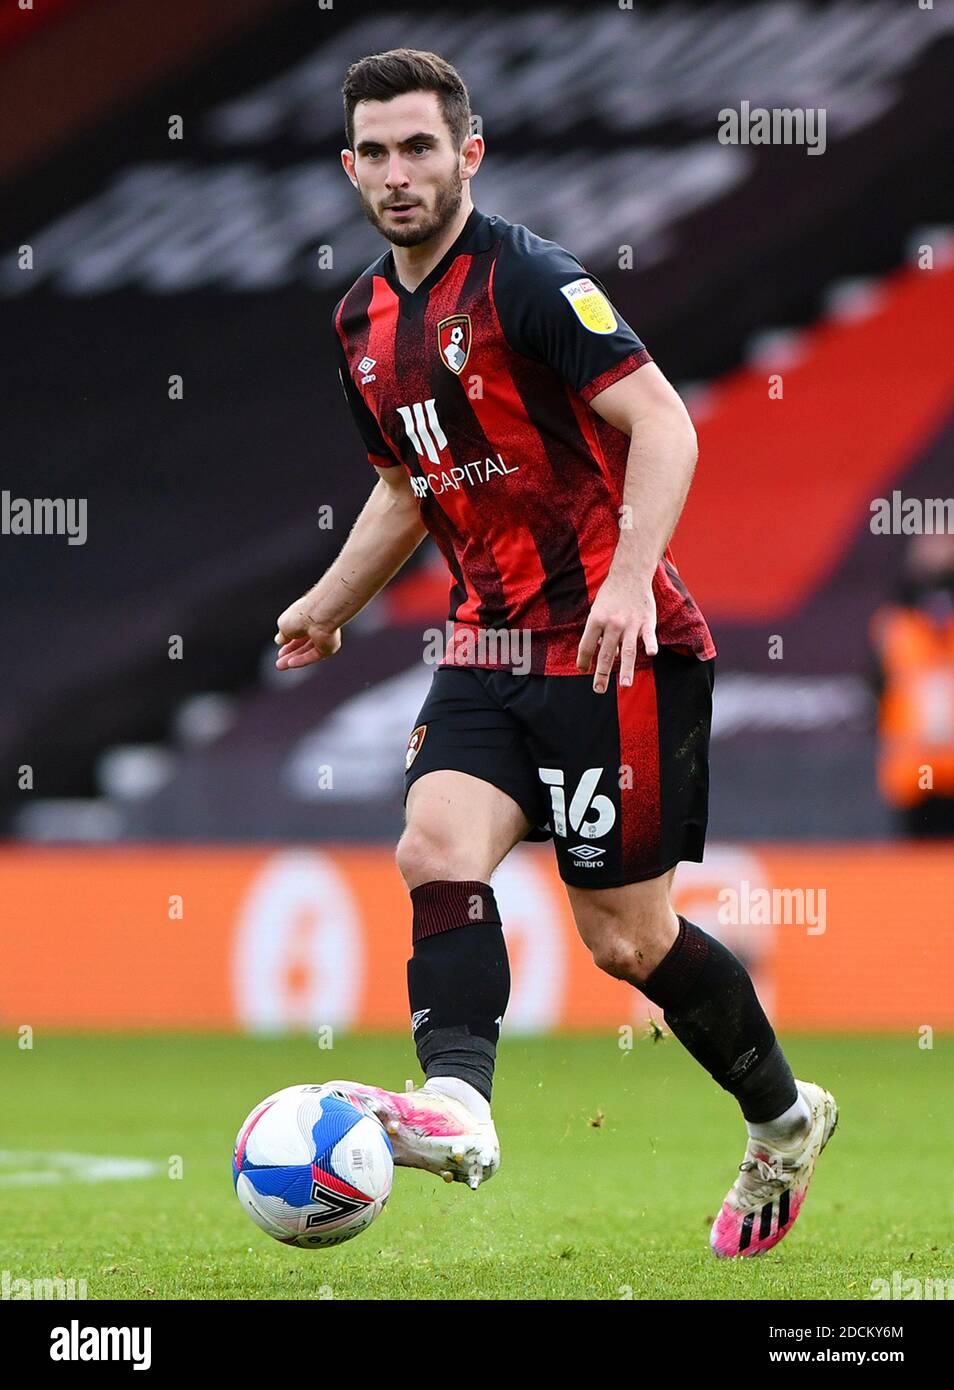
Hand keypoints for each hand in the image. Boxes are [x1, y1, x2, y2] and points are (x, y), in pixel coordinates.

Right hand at [274, 600, 341, 669]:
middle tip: (279, 662)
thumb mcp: (283, 624)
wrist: (320, 615)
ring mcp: (325, 636)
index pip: (297, 631)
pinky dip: (303, 660)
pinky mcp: (329, 646)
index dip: (287, 641)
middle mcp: (317, 624)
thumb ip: (282, 634)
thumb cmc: (302, 614)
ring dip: (294, 658)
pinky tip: (291, 664)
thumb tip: (279, 640)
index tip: (280, 649)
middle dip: (290, 653)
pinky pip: (314, 655)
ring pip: (308, 651)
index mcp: (307, 615)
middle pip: (303, 643)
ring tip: (281, 665)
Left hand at [576, 572, 656, 693]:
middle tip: (598, 690)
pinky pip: (648, 635)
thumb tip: (601, 655)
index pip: (587, 646)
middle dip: (601, 674)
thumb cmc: (611, 595)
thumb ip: (598, 633)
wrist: (629, 574)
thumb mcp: (597, 611)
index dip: (583, 661)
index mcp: (596, 620)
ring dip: (625, 669)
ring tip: (624, 685)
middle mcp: (612, 624)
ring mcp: (630, 623)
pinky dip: (650, 644)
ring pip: (627, 650)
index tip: (583, 671)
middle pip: (605, 653)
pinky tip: (651, 654)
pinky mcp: (646, 621)